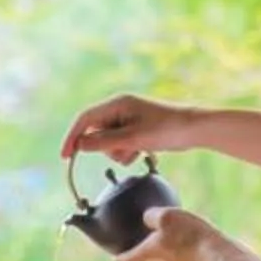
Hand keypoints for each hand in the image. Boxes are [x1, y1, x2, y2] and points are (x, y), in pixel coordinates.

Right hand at [60, 93, 199, 164]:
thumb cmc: (166, 129)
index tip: (66, 157)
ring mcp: (128, 119)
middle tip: (127, 149)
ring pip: (108, 142)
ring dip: (119, 151)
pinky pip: (121, 144)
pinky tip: (143, 151)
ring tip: (138, 149)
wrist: (195, 129)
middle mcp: (120, 109)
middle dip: (106, 147)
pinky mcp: (136, 129)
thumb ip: (104, 142)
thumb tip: (80, 145)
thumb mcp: (133, 138)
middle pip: (96, 132)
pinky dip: (128, 151)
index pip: (85, 119)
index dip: (73, 137)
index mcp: (116, 104)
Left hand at [117, 205, 226, 260]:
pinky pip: (182, 255)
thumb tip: (147, 217)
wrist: (218, 253)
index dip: (121, 258)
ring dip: (164, 250)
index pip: (130, 259)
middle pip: (148, 259)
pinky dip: (181, 248)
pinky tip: (188, 238)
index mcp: (151, 252)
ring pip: (166, 258)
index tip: (116, 260)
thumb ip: (151, 216)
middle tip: (141, 244)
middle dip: (144, 252)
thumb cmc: (189, 235)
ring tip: (167, 237)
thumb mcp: (166, 216)